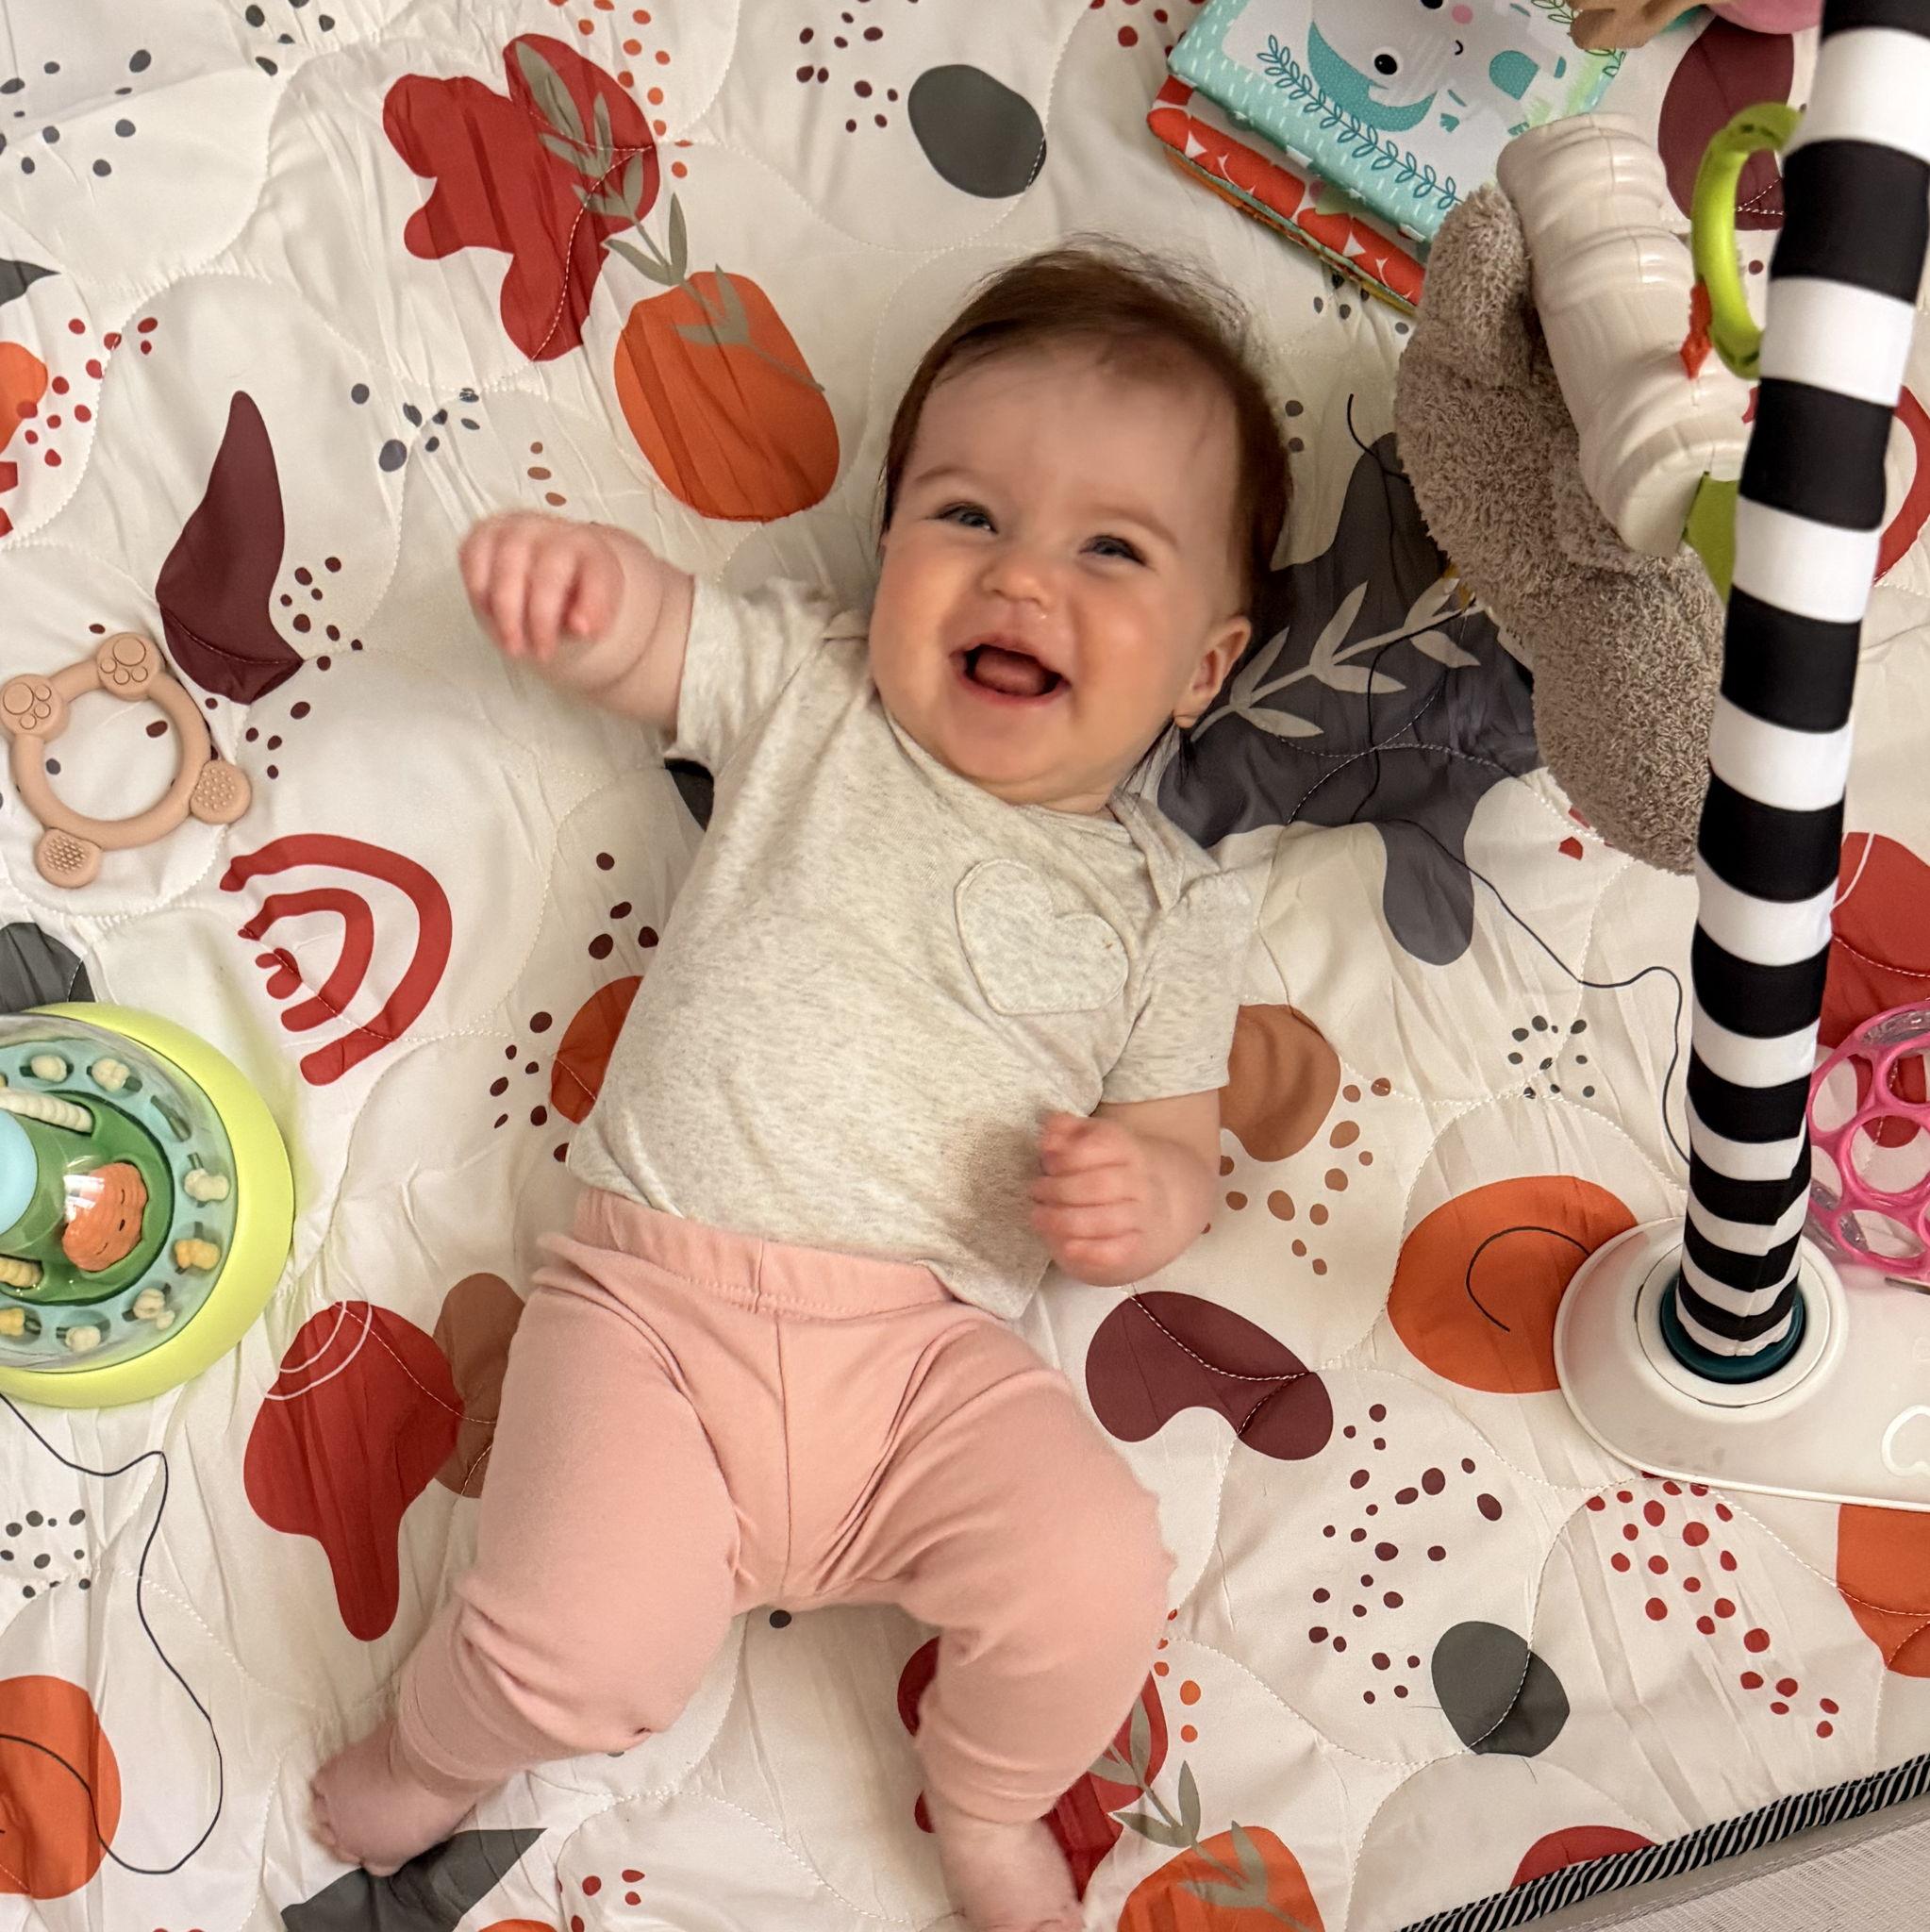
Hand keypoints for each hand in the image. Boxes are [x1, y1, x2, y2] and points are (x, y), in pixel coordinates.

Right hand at [460, 512, 625, 661]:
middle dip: (541, 620)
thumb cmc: (573, 597)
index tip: (583, 633)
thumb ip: (591, 620)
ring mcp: (517, 529)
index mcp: (592, 551)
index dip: (592, 604)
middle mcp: (555, 533)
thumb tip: (580, 626)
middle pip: (547, 575)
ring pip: (506, 568)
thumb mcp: (591, 615)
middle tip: (541, 653)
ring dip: (506, 613)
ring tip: (512, 645)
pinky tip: (489, 615)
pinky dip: (479, 592)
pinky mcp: (485, 533)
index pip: (596, 574)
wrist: (550, 573)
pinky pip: (473, 557)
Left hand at [1031, 1112, 1158, 1286]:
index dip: (1068, 1155)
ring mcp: (1140, 1216)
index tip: (1046, 1162)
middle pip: (1100, 1185)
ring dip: (1064, 1220)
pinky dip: (1089, 1251)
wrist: (1158, 1206)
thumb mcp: (1092, 1141)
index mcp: (1128, 1149)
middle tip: (1036, 1191)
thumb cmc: (1109, 1169)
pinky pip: (1116, 1252)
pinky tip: (1066, 1247)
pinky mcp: (1135, 1247)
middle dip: (1059, 1189)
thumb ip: (1067, 1131)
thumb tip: (1050, 1134)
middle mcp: (1139, 1182)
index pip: (1104, 1146)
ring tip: (1038, 1217)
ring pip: (1105, 1220)